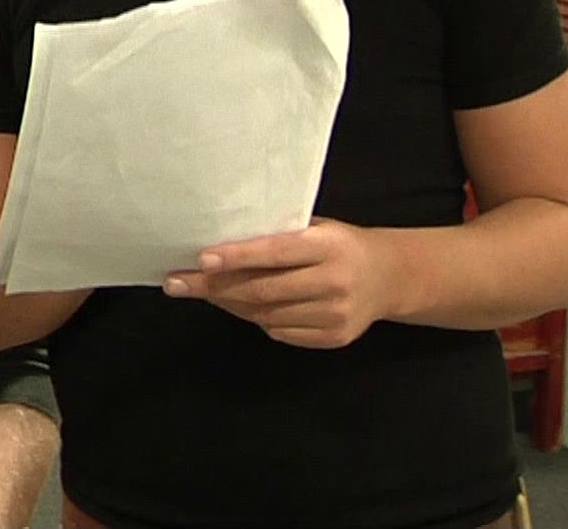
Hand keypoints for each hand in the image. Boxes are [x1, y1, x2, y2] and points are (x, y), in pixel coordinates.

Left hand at [162, 218, 399, 348]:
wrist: (389, 277)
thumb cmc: (338, 245)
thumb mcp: (316, 229)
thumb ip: (278, 237)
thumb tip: (218, 246)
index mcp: (328, 246)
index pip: (274, 252)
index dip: (236, 257)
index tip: (200, 260)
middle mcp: (334, 281)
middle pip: (263, 290)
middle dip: (215, 287)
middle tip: (178, 282)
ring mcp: (335, 314)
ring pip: (266, 314)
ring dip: (229, 304)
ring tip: (203, 292)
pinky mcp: (334, 338)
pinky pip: (280, 332)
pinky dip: (255, 319)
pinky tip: (239, 306)